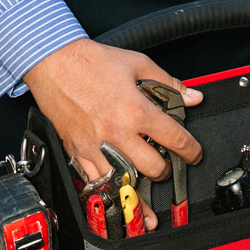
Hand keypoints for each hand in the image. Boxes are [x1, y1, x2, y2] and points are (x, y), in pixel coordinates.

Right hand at [23, 38, 202, 230]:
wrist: (55, 62)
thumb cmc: (93, 61)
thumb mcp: (138, 63)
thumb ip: (169, 83)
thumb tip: (193, 96)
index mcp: (136, 110)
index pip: (175, 139)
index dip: (191, 150)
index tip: (194, 154)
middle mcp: (118, 132)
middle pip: (154, 168)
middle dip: (166, 170)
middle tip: (166, 165)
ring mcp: (96, 145)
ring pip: (125, 181)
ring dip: (139, 185)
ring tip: (145, 187)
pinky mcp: (77, 151)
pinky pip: (95, 181)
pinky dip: (108, 186)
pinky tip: (115, 187)